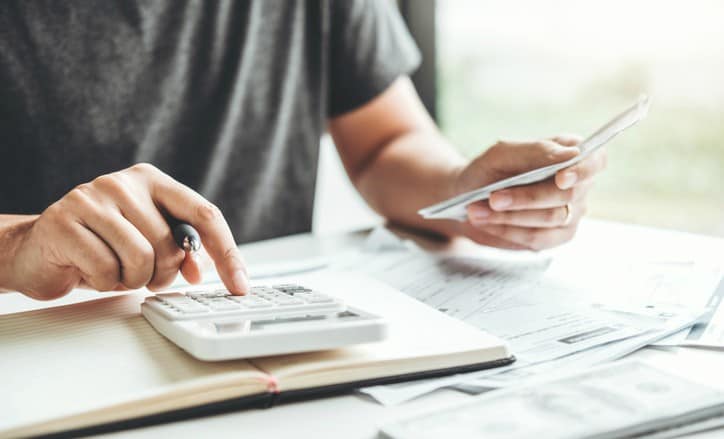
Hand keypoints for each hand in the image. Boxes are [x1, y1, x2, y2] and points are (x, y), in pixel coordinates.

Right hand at [3, 163, 248, 299]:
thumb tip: (199, 268)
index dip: (226, 253)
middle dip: (162, 273)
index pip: (205, 214)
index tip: (240, 284)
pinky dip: (104, 282)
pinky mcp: (65, 220)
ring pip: (142, 258)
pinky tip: (89, 269)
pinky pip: (106, 270)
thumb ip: (179, 249)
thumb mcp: (147, 242)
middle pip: (173, 245)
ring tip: (114, 270)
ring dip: (132, 280)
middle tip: (140, 274)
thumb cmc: (101, 245)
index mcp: (153, 181)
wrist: (39, 248)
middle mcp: (124, 183)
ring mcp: (92, 197)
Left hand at [453, 135, 606, 249]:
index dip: (582, 170)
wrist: (467, 197)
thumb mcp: (503, 153)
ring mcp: (570, 214)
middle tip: (493, 197)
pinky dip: (509, 231)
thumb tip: (570, 155)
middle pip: (567, 195)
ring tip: (477, 210)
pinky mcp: (555, 237)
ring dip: (511, 216)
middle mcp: (578, 185)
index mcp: (570, 154)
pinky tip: (487, 223)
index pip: (594, 161)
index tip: (561, 178)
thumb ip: (535, 151)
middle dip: (527, 198)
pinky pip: (538, 238)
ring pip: (551, 218)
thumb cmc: (488, 170)